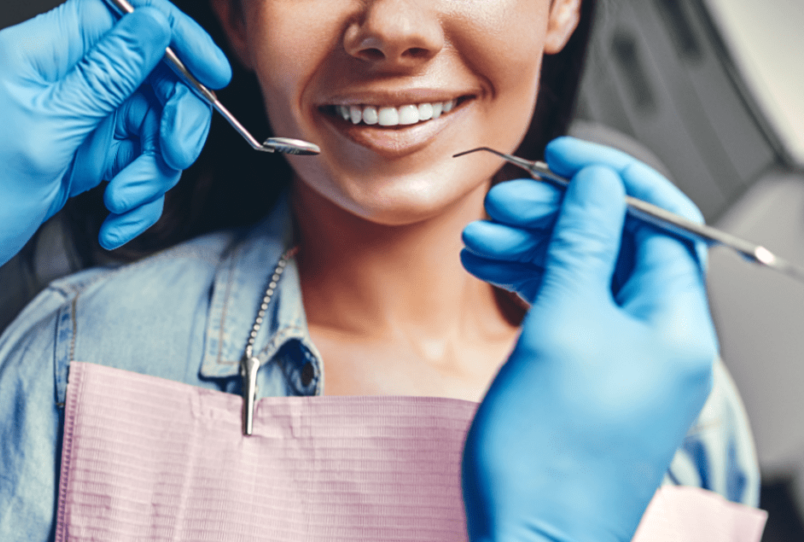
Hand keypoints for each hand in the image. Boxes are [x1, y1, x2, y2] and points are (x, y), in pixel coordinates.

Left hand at [0, 0, 230, 326]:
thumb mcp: (43, 131)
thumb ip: (105, 76)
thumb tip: (156, 23)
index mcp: (46, 52)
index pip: (129, 15)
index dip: (177, 39)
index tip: (211, 77)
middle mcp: (68, 79)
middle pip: (155, 78)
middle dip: (173, 124)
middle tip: (171, 160)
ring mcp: (80, 119)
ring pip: (152, 130)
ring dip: (151, 174)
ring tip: (119, 204)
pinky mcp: (86, 156)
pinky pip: (136, 167)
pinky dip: (135, 200)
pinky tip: (110, 223)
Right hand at [460, 137, 716, 540]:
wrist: (529, 539)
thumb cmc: (550, 455)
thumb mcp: (563, 328)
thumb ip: (582, 246)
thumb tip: (599, 185)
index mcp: (676, 324)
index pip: (661, 221)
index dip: (612, 178)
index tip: (563, 156)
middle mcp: (659, 339)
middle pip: (617, 245)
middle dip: (557, 216)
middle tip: (502, 203)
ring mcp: (623, 359)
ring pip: (583, 275)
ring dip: (532, 248)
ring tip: (477, 240)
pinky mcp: (588, 376)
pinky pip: (566, 310)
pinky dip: (529, 284)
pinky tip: (488, 270)